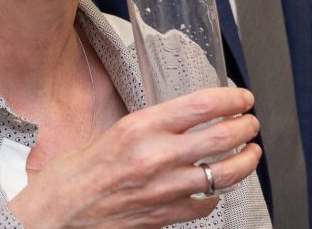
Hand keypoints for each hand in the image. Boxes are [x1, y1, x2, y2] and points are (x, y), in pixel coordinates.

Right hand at [9, 86, 260, 228]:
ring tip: (251, 153)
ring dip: (246, 161)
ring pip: (225, 173)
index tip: (242, 97)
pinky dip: (216, 194)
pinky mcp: (166, 215)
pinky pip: (206, 203)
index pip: (201, 105)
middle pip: (222, 137)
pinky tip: (214, 188)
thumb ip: (151, 125)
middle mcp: (158, 156)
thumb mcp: (115, 130)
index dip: (231, 98)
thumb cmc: (77, 170)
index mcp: (142, 127)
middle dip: (246, 127)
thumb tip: (184, 119)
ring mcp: (165, 189)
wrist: (59, 212)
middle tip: (251, 123)